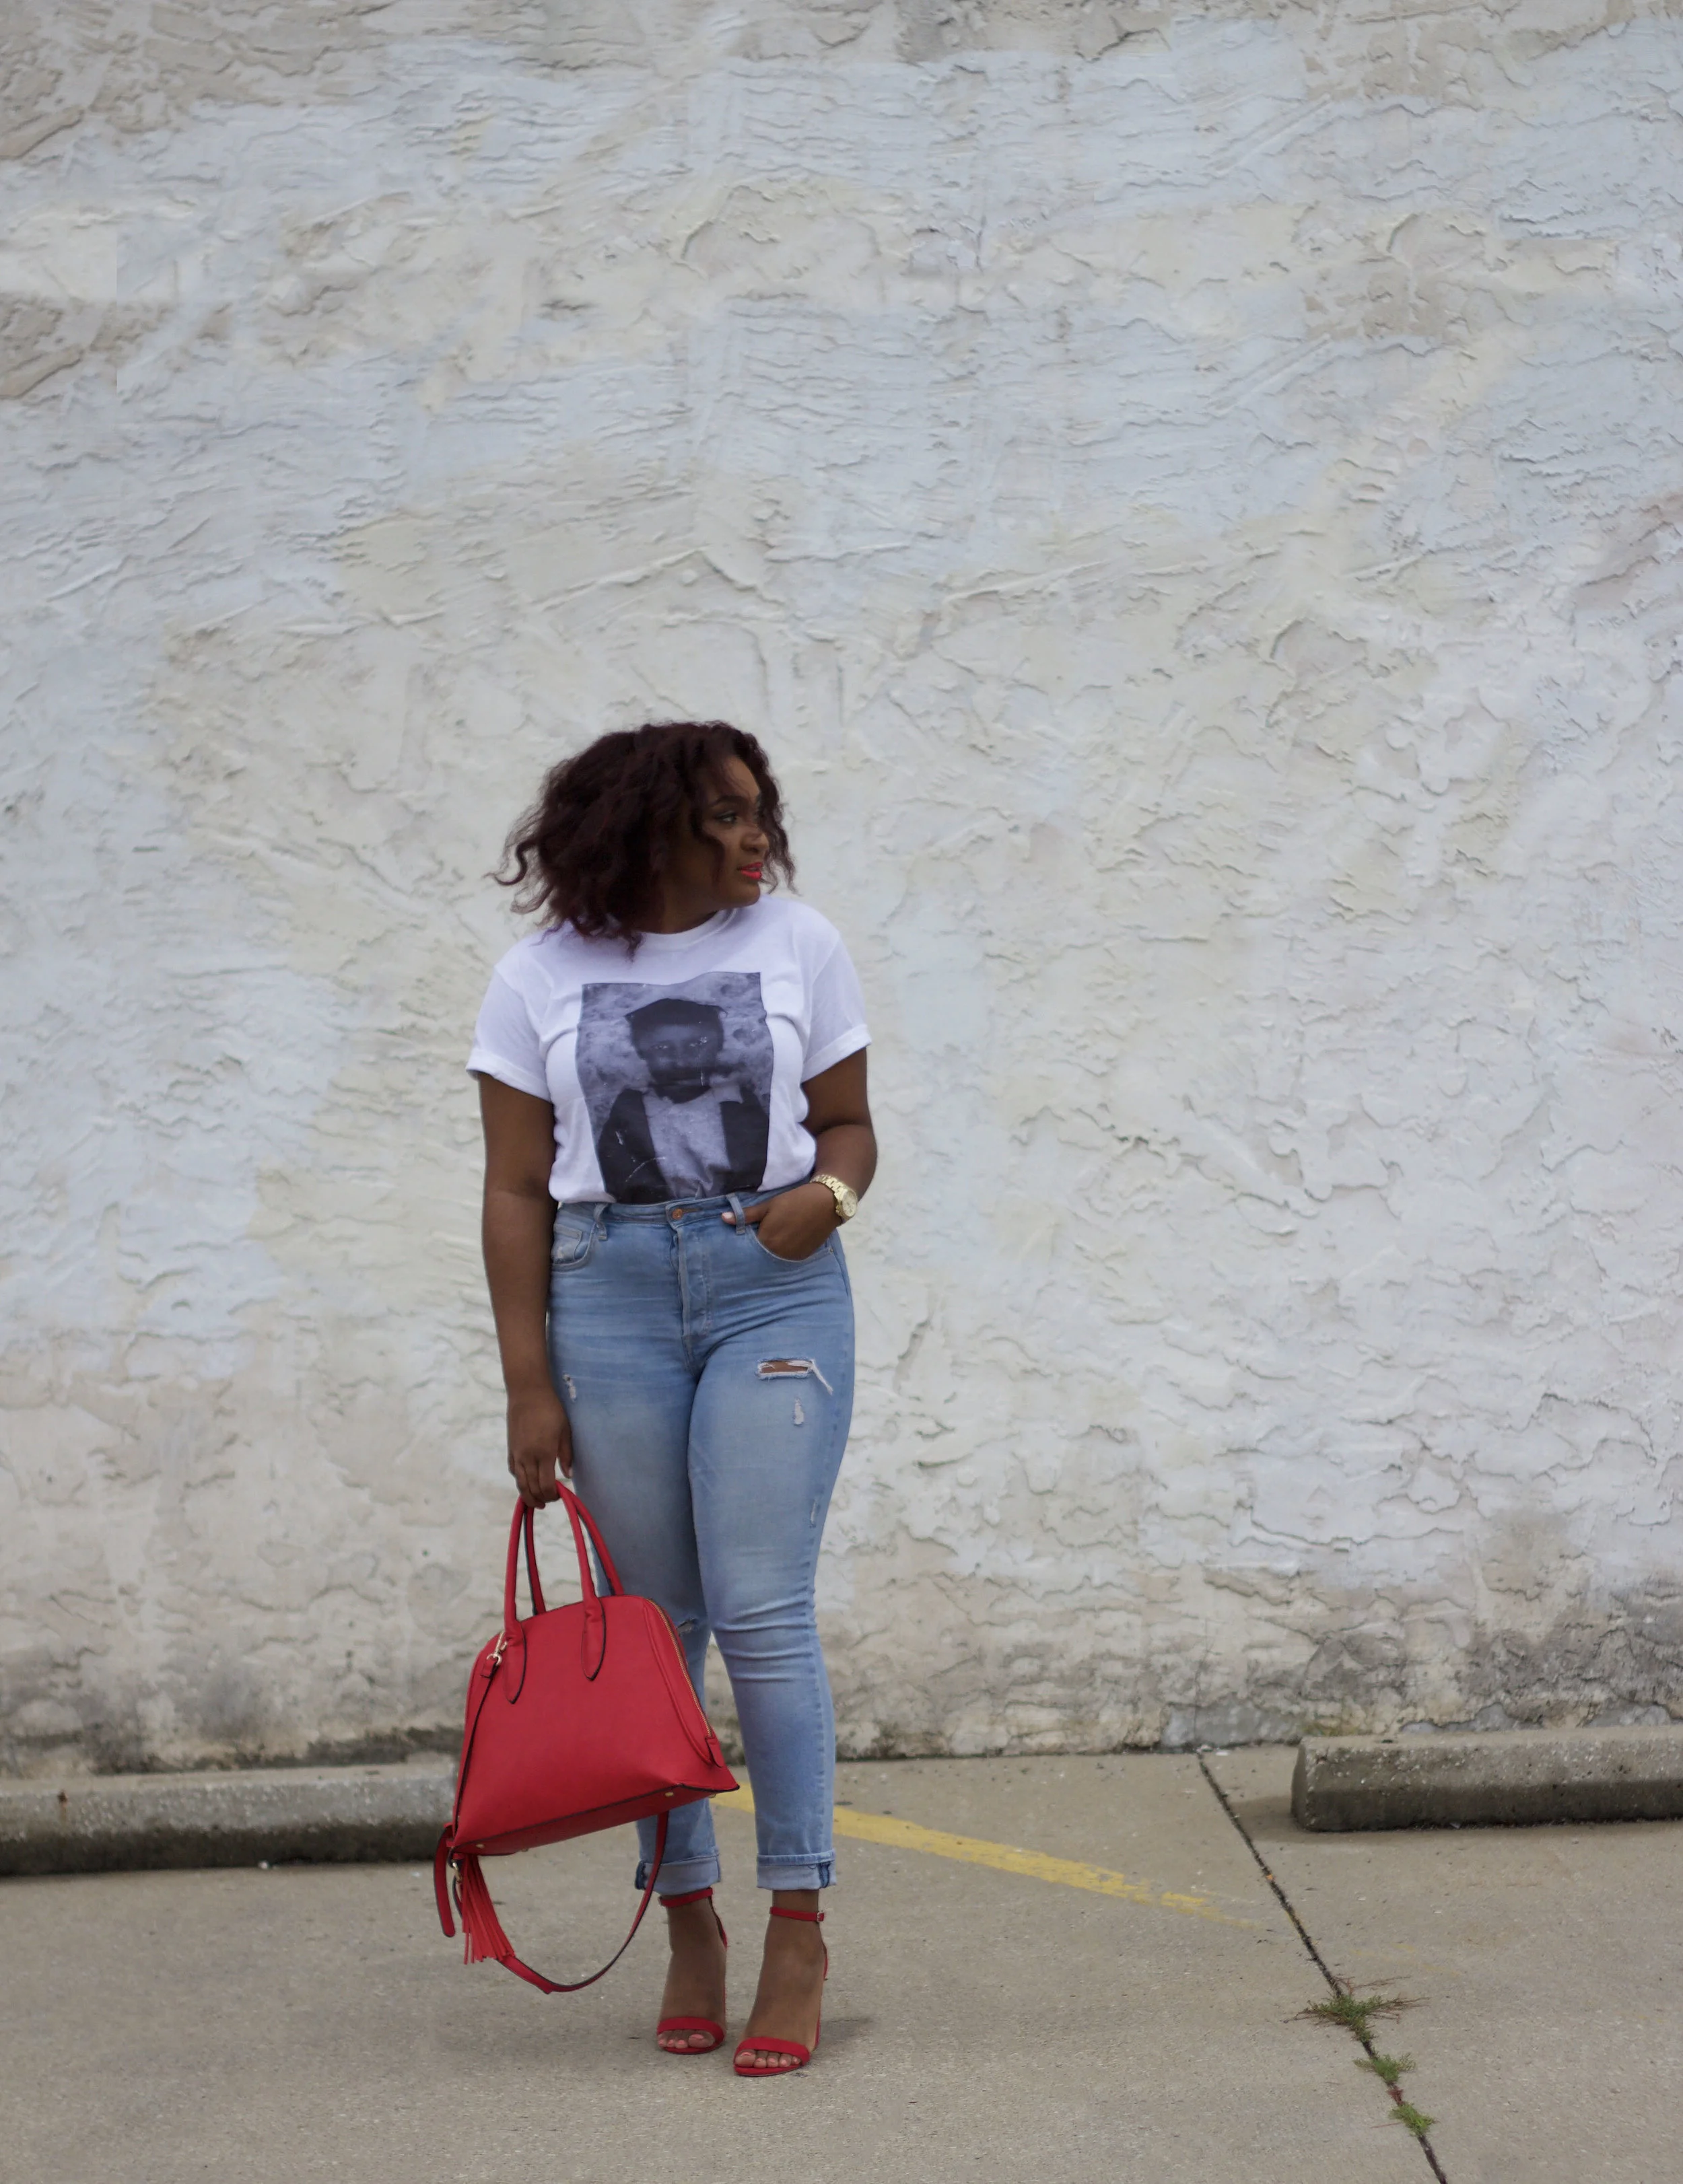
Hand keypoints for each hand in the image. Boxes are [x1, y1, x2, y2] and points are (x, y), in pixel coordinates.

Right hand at [506, 1386, 572, 1506]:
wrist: (527, 1393)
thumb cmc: (551, 1410)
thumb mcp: (565, 1431)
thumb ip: (566, 1455)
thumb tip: (568, 1475)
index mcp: (544, 1454)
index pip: (546, 1485)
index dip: (553, 1495)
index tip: (560, 1495)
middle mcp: (528, 1457)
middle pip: (532, 1488)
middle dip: (541, 1498)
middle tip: (550, 1501)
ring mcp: (517, 1454)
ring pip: (520, 1483)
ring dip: (528, 1495)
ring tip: (536, 1501)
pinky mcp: (511, 1449)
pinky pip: (514, 1471)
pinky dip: (520, 1480)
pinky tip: (527, 1481)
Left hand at [724, 1182, 837, 1262]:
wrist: (827, 1202)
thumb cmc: (794, 1201)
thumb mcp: (769, 1205)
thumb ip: (746, 1215)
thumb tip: (723, 1218)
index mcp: (767, 1241)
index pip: (750, 1246)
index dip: (750, 1238)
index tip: (751, 1231)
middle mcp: (778, 1254)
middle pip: (763, 1252)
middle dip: (761, 1245)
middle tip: (765, 1232)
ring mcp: (792, 1257)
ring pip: (776, 1256)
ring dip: (774, 1249)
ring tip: (779, 1235)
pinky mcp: (803, 1257)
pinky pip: (788, 1257)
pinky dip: (786, 1250)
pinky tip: (790, 1239)